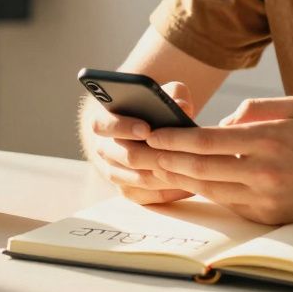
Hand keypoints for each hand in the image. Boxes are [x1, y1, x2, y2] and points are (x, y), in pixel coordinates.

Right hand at [84, 81, 195, 204]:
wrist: (148, 133)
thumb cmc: (155, 109)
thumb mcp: (163, 95)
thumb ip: (172, 94)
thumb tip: (182, 106)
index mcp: (104, 122)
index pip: (102, 125)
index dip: (123, 127)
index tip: (147, 129)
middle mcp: (104, 150)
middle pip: (126, 156)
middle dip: (153, 156)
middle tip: (176, 154)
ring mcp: (115, 173)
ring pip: (139, 179)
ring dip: (164, 175)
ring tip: (189, 169)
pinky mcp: (129, 191)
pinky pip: (148, 197)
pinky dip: (169, 192)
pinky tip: (190, 184)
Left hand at [146, 96, 292, 224]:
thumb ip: (254, 109)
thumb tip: (221, 121)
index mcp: (269, 140)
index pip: (210, 140)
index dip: (177, 138)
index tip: (156, 133)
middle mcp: (265, 171)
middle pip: (202, 168)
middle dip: (168, 159)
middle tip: (145, 152)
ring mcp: (266, 198)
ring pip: (210, 189)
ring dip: (181, 178)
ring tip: (158, 166)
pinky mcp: (268, 216)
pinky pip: (228, 203)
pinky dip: (206, 191)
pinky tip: (190, 181)